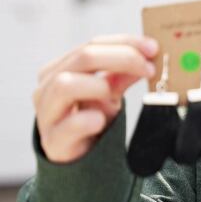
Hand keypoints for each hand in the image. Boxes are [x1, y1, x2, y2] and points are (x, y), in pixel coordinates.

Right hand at [33, 34, 158, 162]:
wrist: (76, 159)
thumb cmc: (90, 118)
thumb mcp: (110, 93)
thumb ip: (123, 75)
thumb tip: (147, 56)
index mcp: (62, 68)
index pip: (92, 44)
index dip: (125, 42)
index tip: (153, 48)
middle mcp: (49, 85)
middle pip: (83, 57)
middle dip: (122, 58)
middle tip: (149, 68)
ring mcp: (48, 113)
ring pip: (65, 85)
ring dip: (98, 85)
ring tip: (114, 95)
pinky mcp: (52, 141)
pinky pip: (67, 125)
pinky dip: (85, 120)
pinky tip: (100, 121)